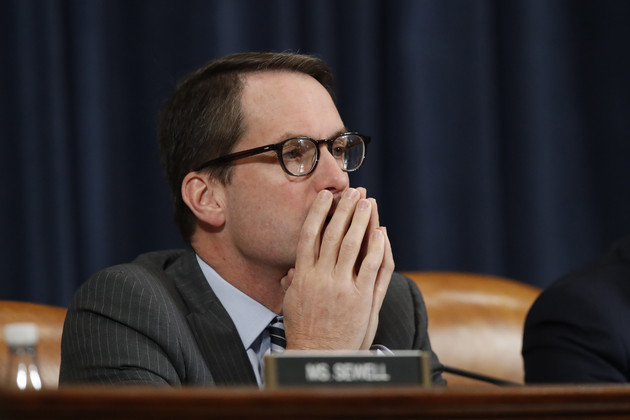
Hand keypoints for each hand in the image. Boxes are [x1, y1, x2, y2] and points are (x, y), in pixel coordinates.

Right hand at [281, 187, 393, 349]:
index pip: (309, 236)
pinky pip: (372, 266)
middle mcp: (321, 277)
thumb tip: (291, 269)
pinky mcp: (362, 298)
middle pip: (332, 234)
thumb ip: (293, 284)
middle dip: (344, 210)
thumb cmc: (305, 332)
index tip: (325, 196)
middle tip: (353, 192)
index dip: (318, 213)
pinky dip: (377, 247)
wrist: (320, 356)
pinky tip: (380, 232)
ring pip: (352, 245)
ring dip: (361, 221)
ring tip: (368, 202)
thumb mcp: (291, 305)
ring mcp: (342, 286)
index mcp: (303, 276)